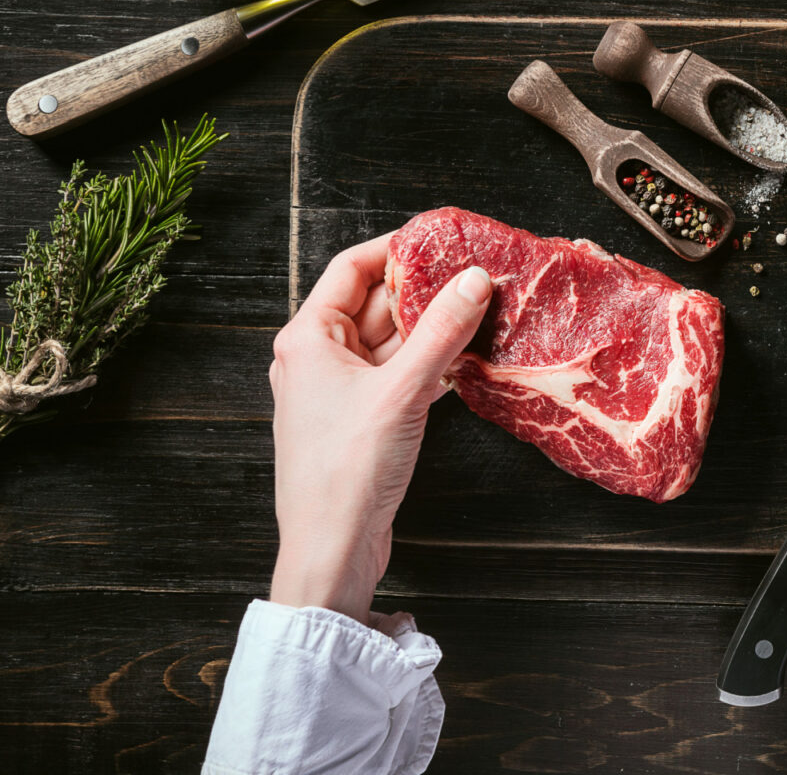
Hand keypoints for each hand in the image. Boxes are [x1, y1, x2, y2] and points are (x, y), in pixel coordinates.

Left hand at [267, 233, 491, 623]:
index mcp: (308, 338)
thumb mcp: (401, 392)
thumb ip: (441, 331)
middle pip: (376, 304)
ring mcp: (338, 391)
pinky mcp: (361, 420)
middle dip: (424, 291)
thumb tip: (474, 280)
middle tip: (474, 277)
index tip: (440, 239)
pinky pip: (398, 375)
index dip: (396, 248)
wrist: (331, 548)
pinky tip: (463, 362)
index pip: (351, 268)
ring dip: (432, 330)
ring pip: (391, 342)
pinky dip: (428, 366)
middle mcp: (317, 358)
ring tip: (479, 314)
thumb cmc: (347, 472)